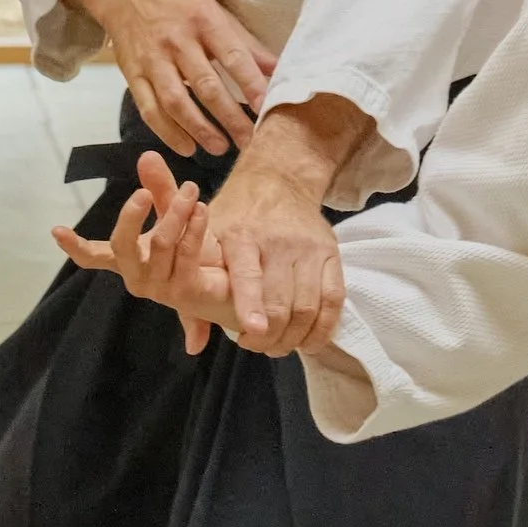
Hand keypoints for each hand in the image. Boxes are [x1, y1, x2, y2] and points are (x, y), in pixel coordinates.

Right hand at [53, 153, 239, 355]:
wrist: (230, 286)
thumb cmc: (198, 253)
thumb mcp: (174, 216)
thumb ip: (160, 189)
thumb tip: (146, 155)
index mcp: (129, 260)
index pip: (94, 257)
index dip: (75, 246)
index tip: (56, 230)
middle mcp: (138, 277)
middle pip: (122, 245)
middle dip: (131, 216)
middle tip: (143, 192)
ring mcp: (160, 289)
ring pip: (160, 243)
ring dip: (176, 212)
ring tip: (191, 190)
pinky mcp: (185, 293)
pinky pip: (186, 254)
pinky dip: (193, 227)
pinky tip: (201, 208)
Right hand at [58, 0, 275, 157]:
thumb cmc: (179, 2)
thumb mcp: (215, 12)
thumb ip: (247, 44)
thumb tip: (281, 70)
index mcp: (204, 20)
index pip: (232, 56)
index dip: (251, 84)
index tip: (266, 109)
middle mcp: (177, 40)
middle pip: (206, 85)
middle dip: (230, 118)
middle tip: (250, 142)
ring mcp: (152, 58)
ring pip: (175, 100)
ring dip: (199, 129)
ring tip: (220, 148)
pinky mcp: (131, 73)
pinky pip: (148, 107)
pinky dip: (167, 131)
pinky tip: (186, 147)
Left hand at [196, 97, 368, 359]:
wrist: (278, 179)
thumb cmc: (234, 217)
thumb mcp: (206, 241)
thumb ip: (194, 290)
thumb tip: (193, 345)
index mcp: (241, 235)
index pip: (249, 275)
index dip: (251, 305)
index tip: (252, 330)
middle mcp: (278, 241)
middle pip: (282, 300)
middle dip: (271, 335)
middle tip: (258, 347)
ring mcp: (308, 247)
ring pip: (309, 305)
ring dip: (295, 336)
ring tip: (279, 346)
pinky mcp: (331, 252)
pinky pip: (334, 299)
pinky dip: (324, 327)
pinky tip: (309, 341)